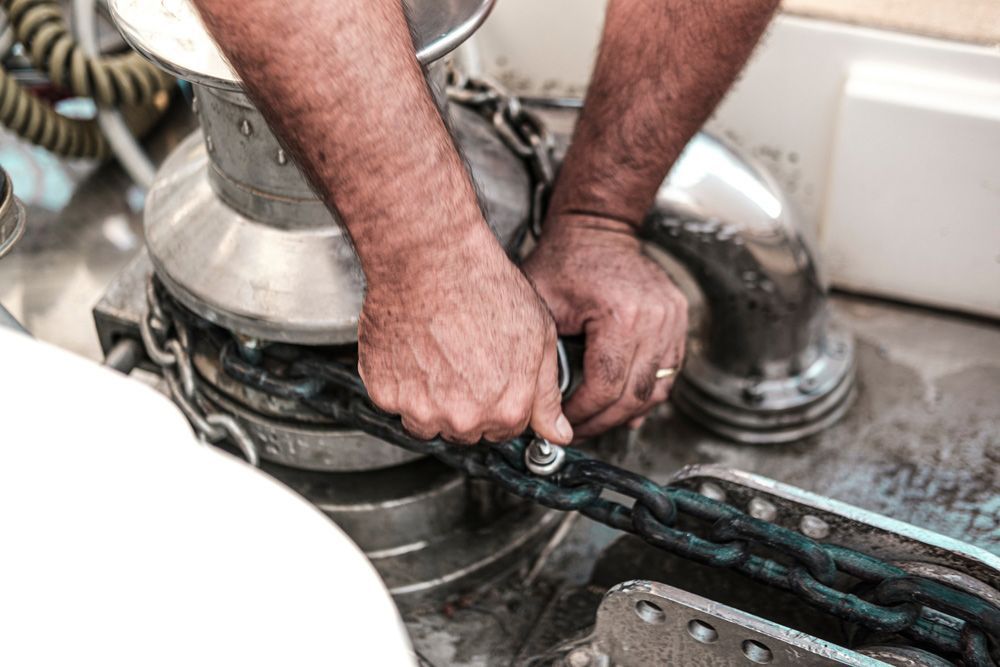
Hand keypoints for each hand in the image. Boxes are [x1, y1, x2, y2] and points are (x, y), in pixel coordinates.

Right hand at [358, 228, 572, 444]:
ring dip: (432, 399)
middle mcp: (463, 419)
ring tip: (437, 353)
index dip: (500, 400)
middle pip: (466, 430)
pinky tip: (414, 349)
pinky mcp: (385, 394)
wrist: (431, 260)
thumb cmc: (484, 288)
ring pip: (427, 422)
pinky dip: (401, 382)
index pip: (505, 430)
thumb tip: (559, 434)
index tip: (491, 375)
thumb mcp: (540, 338)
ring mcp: (420, 409)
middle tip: (463, 358)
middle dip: (468, 403)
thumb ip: (548, 394)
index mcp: (506, 410)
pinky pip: (394, 402)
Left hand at [523, 214, 687, 438]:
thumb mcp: (541, 305)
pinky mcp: (678, 320)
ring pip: (657, 389)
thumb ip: (544, 354)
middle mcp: (656, 319)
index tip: (562, 422)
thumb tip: (544, 404)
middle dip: (603, 421)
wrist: (597, 228)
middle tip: (577, 430)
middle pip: (634, 396)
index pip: (606, 387)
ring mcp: (672, 320)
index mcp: (621, 317)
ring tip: (598, 420)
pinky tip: (624, 404)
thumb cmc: (565, 260)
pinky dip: (646, 391)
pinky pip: (668, 371)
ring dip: (626, 411)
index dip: (582, 414)